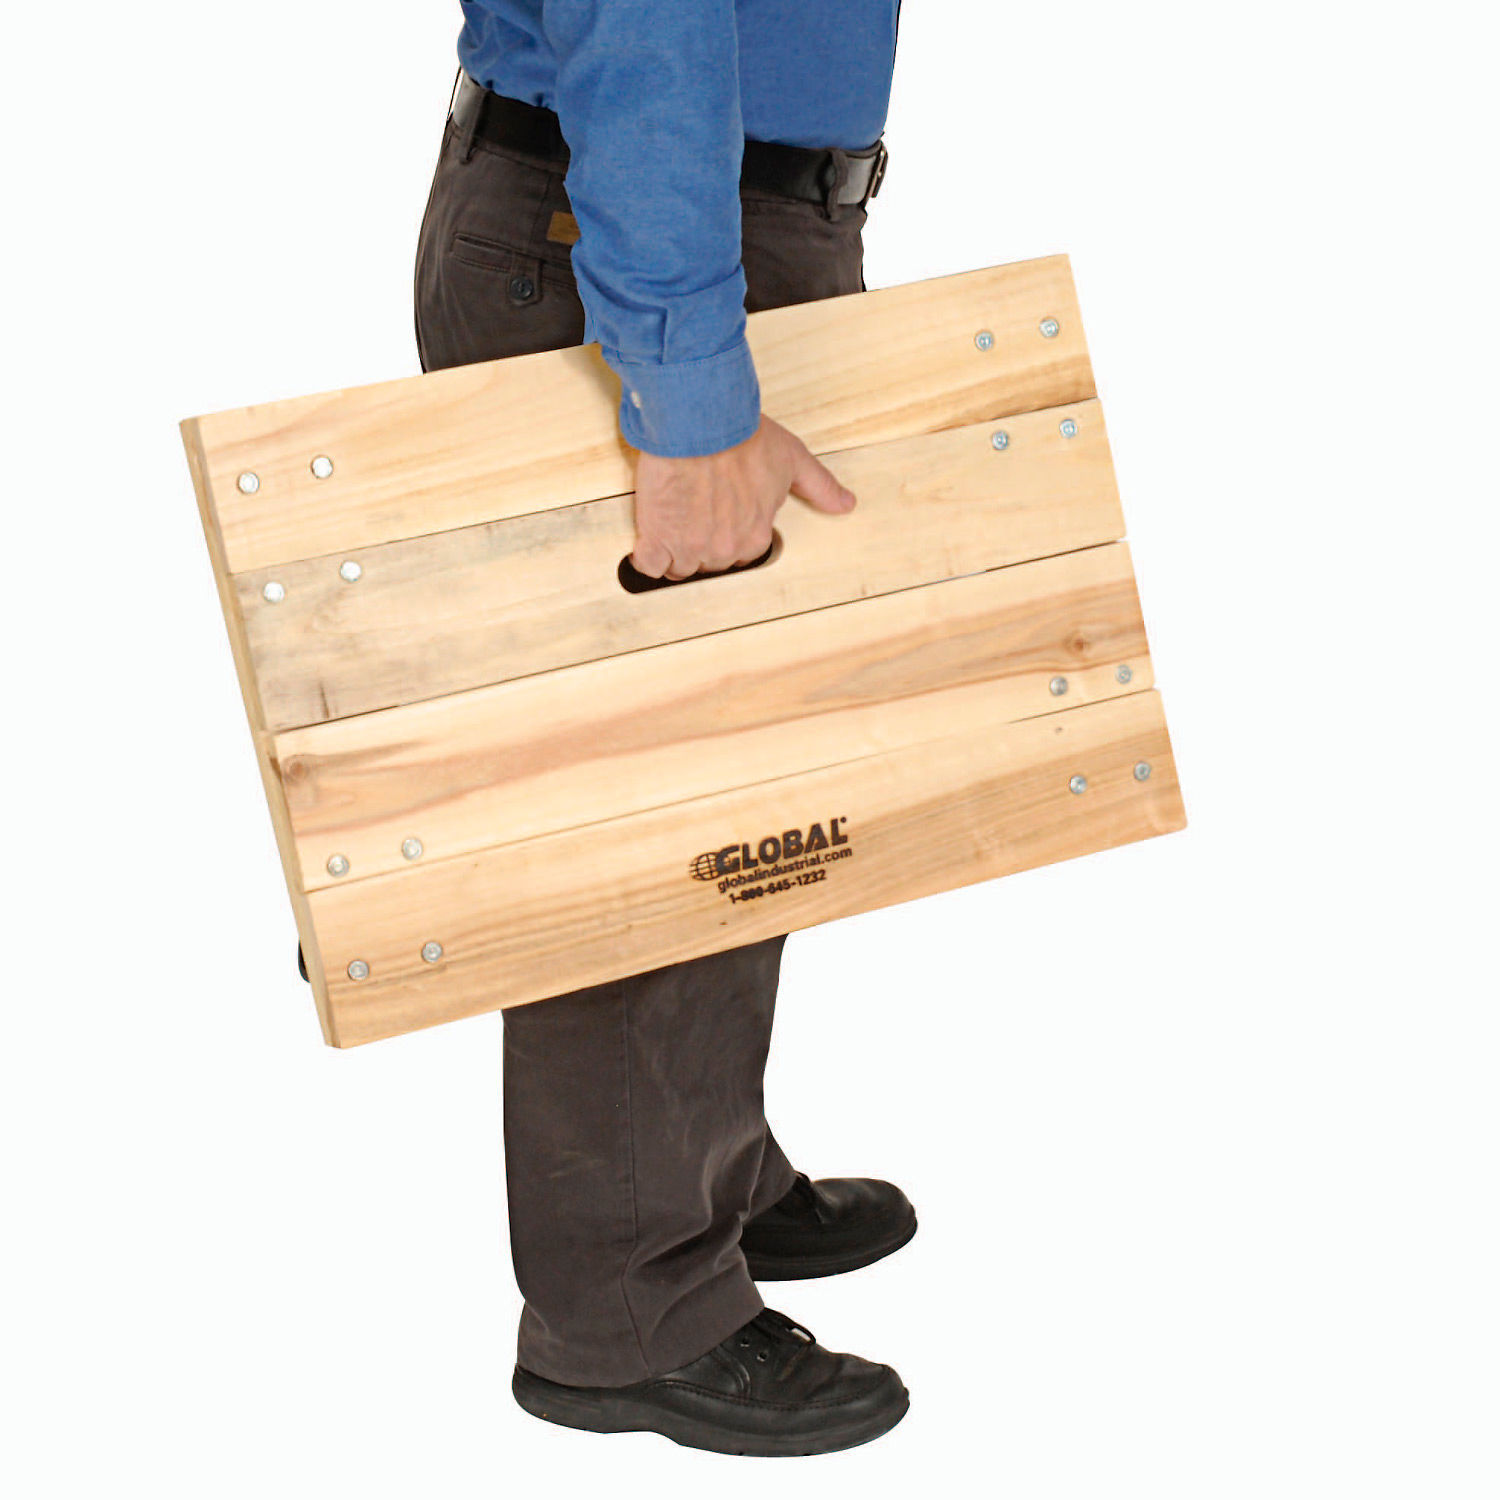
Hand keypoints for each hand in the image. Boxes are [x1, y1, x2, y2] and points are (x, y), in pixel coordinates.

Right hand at [629, 414, 856, 580]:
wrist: (701, 423)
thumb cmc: (744, 436)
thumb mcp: (793, 459)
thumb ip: (820, 487)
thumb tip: (846, 504)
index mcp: (756, 536)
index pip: (741, 555)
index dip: (728, 533)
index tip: (720, 513)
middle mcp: (725, 549)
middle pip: (709, 562)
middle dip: (702, 542)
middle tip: (695, 511)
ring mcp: (689, 547)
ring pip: (679, 566)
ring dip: (674, 549)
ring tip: (673, 519)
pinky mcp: (657, 539)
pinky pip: (649, 564)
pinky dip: (648, 555)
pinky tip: (651, 538)